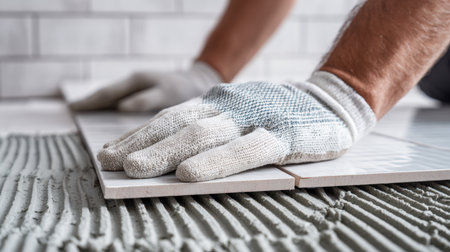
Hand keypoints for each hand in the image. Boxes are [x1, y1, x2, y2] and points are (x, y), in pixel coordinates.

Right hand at [69, 61, 221, 111]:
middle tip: (72, 110)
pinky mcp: (143, 91)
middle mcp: (134, 81)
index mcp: (136, 81)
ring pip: (112, 95)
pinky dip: (109, 103)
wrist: (198, 81)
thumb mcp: (166, 94)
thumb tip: (120, 107)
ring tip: (82, 110)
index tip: (74, 108)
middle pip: (106, 93)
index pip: (108, 93)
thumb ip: (144, 100)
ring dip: (97, 102)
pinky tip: (106, 109)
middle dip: (89, 101)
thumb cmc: (183, 89)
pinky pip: (121, 98)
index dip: (91, 102)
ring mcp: (138, 85)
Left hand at [97, 71, 375, 181]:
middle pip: (178, 125)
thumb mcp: (239, 112)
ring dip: (166, 152)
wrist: (331, 98)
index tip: (109, 154)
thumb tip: (171, 151)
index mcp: (218, 102)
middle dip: (142, 145)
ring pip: (204, 135)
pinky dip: (216, 162)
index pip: (170, 118)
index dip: (138, 136)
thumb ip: (210, 125)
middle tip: (108, 163)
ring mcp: (255, 118)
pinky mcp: (283, 136)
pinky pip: (245, 151)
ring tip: (134, 169)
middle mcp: (230, 106)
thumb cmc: (278, 111)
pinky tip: (190, 175)